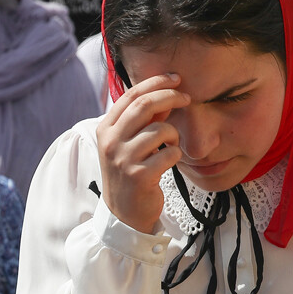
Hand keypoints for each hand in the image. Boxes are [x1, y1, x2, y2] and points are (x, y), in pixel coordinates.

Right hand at [96, 73, 188, 233]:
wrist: (124, 214)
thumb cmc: (129, 174)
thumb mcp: (127, 144)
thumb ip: (142, 121)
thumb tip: (165, 94)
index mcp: (105, 130)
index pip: (131, 95)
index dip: (156, 82)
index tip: (176, 79)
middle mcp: (110, 142)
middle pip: (145, 105)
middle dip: (171, 96)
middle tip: (187, 98)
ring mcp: (123, 159)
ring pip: (160, 129)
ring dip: (174, 134)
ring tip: (172, 145)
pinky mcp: (139, 175)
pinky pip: (170, 153)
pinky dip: (176, 155)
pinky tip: (169, 162)